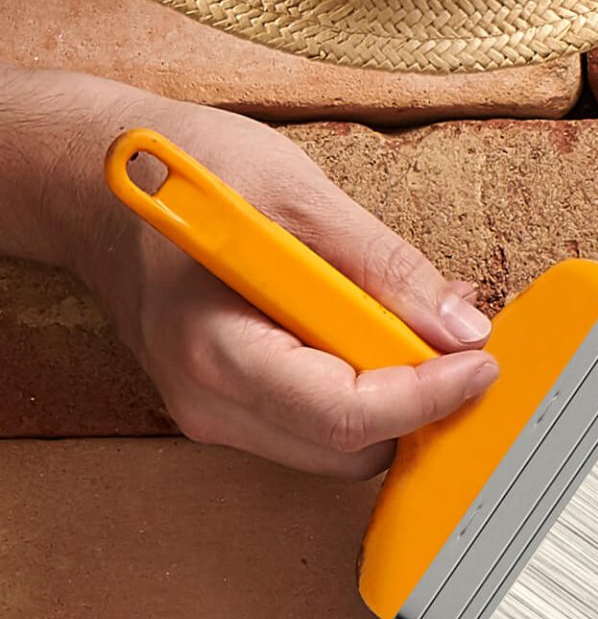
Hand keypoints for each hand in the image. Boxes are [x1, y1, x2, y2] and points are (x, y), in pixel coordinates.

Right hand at [4, 69, 497, 477]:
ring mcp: (216, 413)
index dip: (427, 397)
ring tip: (408, 318)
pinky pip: (319, 424)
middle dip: (418, 400)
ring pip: (342, 446)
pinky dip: (363, 386)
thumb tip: (460, 326)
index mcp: (217, 351)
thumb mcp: (295, 190)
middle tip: (458, 337)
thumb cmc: (183, 171)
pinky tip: (370, 329)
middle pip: (352, 447)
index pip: (345, 416)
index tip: (481, 362)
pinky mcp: (232, 408)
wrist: (95, 181)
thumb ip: (382, 264)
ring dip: (395, 394)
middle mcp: (210, 402)